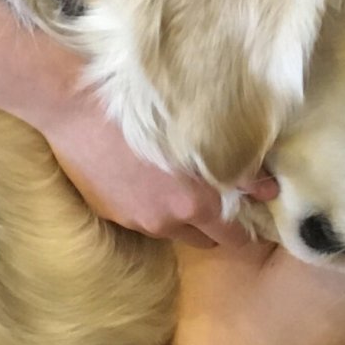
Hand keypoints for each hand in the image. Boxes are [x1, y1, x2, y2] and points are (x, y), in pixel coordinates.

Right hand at [38, 88, 255, 247]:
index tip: (251, 216)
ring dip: (179, 213)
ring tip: (176, 180)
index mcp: (194, 204)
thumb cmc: (143, 106)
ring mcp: (133, 219)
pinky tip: (143, 173)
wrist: (74, 104)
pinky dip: (149, 202)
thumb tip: (270, 189)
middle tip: (218, 194)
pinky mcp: (107, 210)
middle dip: (214, 224)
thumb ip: (240, 168)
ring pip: (170, 227)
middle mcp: (165, 221)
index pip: (233, 239)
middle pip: (204, 240)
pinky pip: (141, 215)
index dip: (246, 230)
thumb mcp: (198, 134)